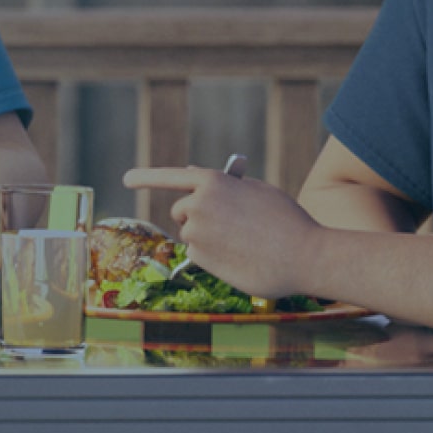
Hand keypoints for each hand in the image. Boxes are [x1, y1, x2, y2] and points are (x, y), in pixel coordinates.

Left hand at [121, 165, 326, 298]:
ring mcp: (195, 232)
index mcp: (211, 182)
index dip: (145, 177)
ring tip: (242, 244)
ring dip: (207, 238)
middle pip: (181, 210)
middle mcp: (196, 204)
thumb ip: (223, 184)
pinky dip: (212, 257)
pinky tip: (238, 259)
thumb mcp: (257, 191)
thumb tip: (191, 174)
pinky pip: (197, 255)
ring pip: (190, 234)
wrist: (306, 256)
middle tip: (224, 225)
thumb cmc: (286, 221)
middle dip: (194, 215)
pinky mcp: (198, 258)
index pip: (169, 176)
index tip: (127, 180)